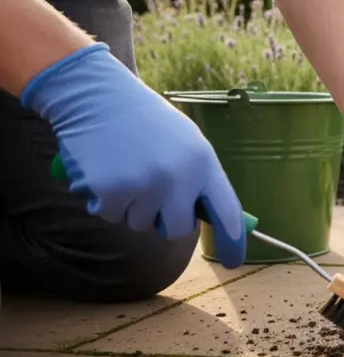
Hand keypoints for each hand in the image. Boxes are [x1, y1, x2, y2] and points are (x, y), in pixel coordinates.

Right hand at [21, 44, 247, 265]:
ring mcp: (145, 186)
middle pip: (177, 229)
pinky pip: (110, 216)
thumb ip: (198, 176)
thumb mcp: (186, 141)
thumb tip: (207, 215)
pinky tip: (105, 171)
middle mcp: (179, 177)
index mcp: (204, 162)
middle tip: (151, 198)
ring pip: (140, 224)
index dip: (233, 240)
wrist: (97, 96)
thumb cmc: (144, 120)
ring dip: (131, 207)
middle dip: (164, 222)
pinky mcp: (112, 192)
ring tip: (125, 169)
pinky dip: (105, 201)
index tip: (233, 260)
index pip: (227, 211)